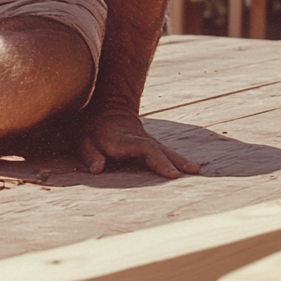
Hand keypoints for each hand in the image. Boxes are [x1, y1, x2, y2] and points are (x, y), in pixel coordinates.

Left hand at [79, 108, 199, 177]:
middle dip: (174, 161)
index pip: (144, 149)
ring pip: (166, 149)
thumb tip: (97, 170)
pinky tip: (192, 168)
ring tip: (196, 170)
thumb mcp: (84, 141)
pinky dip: (178, 159)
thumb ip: (91, 156)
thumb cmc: (93, 128)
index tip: (171, 173)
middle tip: (191, 172)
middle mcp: (139, 139)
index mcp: (124, 140)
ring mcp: (148, 140)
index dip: (158, 160)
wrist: (106, 107)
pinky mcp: (152, 143)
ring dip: (180, 159)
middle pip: (159, 149)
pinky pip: (166, 151)